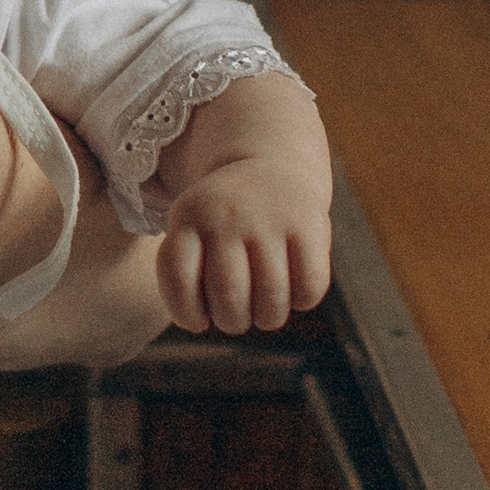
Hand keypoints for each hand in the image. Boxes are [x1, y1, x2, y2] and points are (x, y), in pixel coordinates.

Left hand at [157, 152, 333, 337]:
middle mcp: (228, 214)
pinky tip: (293, 288)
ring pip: (271, 299)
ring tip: (263, 310)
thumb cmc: (221, 222)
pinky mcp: (309, 224)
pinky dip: (301, 300)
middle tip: (235, 316)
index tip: (198, 320)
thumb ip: (180, 275)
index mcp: (189, 215)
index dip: (186, 314)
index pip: (179, 279)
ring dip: (267, 318)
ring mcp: (269, 217)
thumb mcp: (189, 231)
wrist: (271, 167)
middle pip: (229, 297)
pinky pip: (308, 287)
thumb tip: (196, 321)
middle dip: (232, 322)